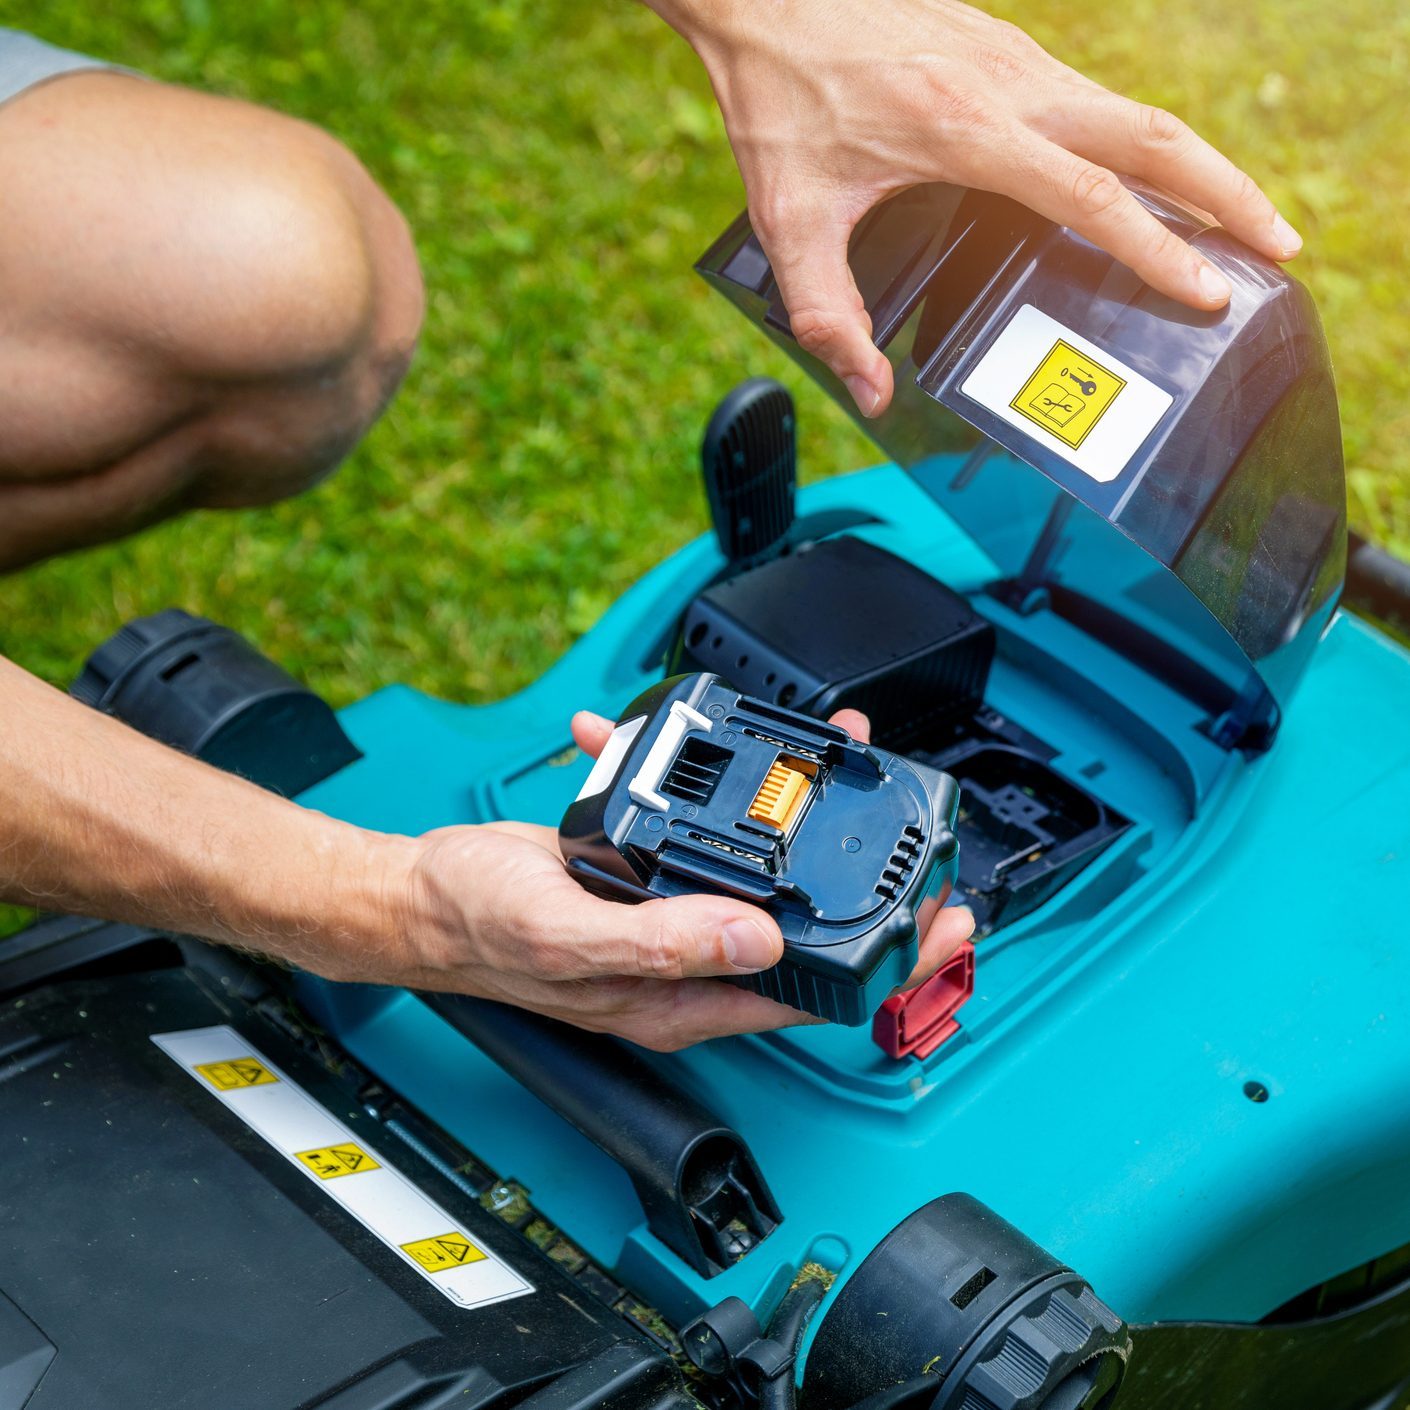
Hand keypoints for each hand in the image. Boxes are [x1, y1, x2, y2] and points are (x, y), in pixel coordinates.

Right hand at [393, 706, 973, 1049]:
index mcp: (683, 994)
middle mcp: (690, 956)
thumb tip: (760, 941)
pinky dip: (705, 779)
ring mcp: (673, 911)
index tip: (943, 923)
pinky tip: (690, 742)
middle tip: (917, 828)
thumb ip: (664, 943)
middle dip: (866, 876)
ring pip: (763, 866)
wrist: (423, 892)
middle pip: (804, 924)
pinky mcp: (648, 868)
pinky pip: (701, 825)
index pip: (812, 990)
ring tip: (837, 755)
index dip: (888, 962)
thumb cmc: (481, 928)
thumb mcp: (568, 936)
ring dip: (799, 811)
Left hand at [648, 0, 1299, 416]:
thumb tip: (870, 389)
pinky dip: (1145, 145)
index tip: (1208, 290)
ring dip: (1197, 165)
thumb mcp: (791, 222)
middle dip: (1227, 194)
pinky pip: (1099, 103)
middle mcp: (1011, 85)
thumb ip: (827, 314)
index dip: (1159, 250)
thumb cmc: (780, 101)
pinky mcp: (1010, 52)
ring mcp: (1018, 61)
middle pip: (1153, 138)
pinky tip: (1150, 185)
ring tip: (1237, 223)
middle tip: (1277, 248)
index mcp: (965, 129)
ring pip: (1137, 113)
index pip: (1092, 198)